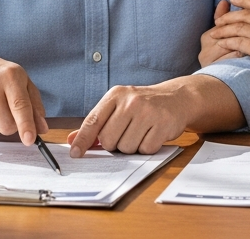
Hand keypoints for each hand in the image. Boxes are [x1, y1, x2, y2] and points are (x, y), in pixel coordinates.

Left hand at [65, 80, 194, 157]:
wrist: (177, 98)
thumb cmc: (143, 105)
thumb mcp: (118, 106)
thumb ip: (96, 123)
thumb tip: (72, 140)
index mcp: (115, 95)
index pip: (93, 120)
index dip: (82, 139)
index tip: (75, 153)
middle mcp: (131, 101)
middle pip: (109, 139)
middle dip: (115, 144)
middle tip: (126, 133)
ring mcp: (148, 112)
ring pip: (127, 147)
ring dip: (132, 147)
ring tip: (141, 132)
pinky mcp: (163, 124)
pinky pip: (146, 149)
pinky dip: (147, 147)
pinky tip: (152, 134)